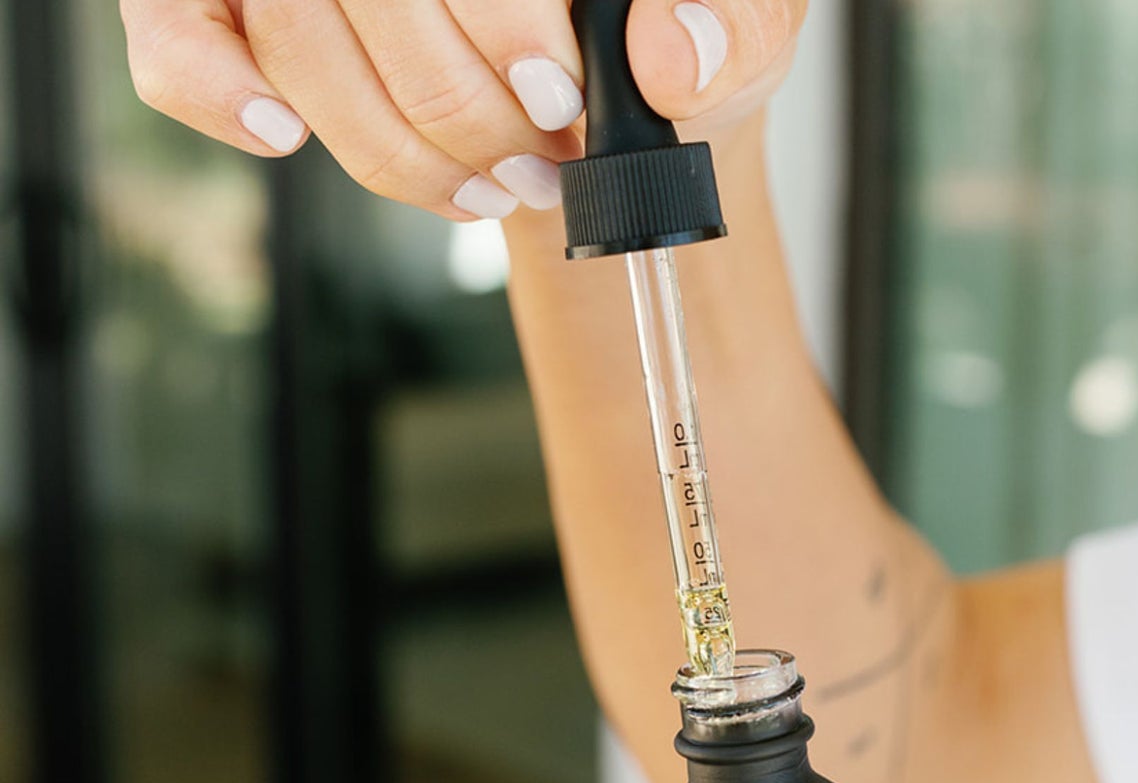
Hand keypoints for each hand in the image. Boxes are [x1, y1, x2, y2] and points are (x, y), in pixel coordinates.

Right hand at [119, 0, 806, 218]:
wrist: (608, 80)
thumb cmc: (663, 29)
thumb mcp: (740, 24)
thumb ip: (732, 22)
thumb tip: (669, 55)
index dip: (493, 24)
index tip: (562, 98)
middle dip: (462, 110)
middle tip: (540, 161)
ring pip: (290, 36)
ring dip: (395, 145)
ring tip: (492, 186)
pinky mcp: (239, 1)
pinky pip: (174, 32)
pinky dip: (213, 94)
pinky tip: (286, 136)